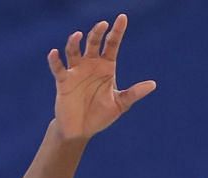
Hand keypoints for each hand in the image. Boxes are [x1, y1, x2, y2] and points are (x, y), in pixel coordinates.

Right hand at [47, 15, 155, 142]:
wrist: (82, 129)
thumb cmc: (100, 115)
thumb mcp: (120, 104)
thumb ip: (134, 93)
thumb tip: (153, 84)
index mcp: (106, 67)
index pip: (112, 45)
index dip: (117, 31)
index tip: (123, 18)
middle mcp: (90, 65)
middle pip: (93, 43)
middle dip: (97, 33)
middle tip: (103, 24)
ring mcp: (76, 71)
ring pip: (74, 51)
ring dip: (75, 42)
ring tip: (79, 35)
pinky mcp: (63, 81)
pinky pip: (58, 68)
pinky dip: (55, 60)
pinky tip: (54, 53)